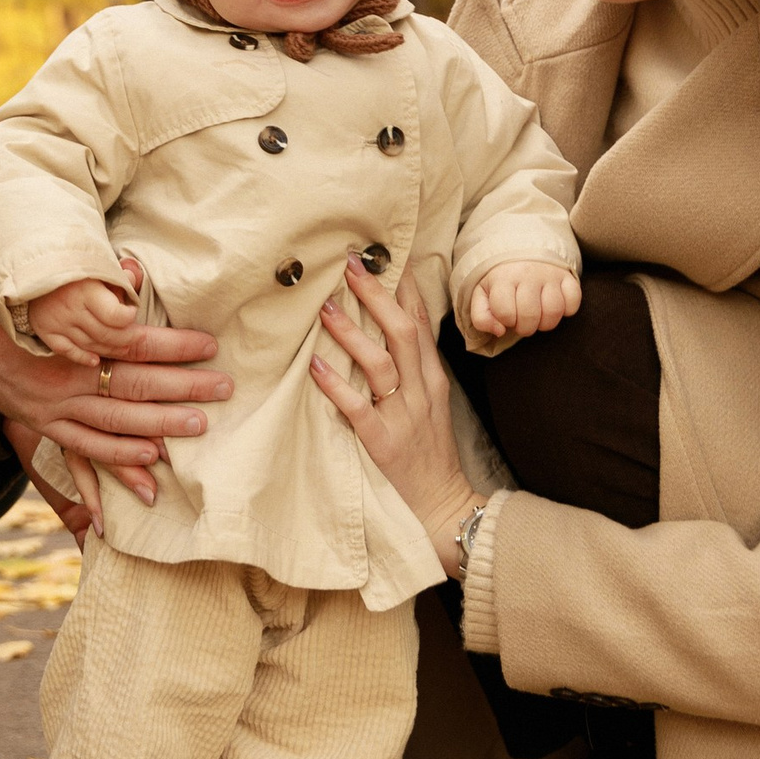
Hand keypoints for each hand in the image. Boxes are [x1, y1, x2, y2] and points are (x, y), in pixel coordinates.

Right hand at [0, 273, 229, 517]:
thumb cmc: (12, 306)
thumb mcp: (52, 290)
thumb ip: (95, 291)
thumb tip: (137, 276)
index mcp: (74, 336)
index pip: (136, 341)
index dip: (175, 345)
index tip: (211, 345)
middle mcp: (67, 373)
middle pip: (136, 383)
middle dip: (184, 387)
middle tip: (223, 389)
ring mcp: (54, 404)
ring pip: (117, 420)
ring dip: (161, 425)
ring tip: (199, 425)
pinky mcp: (43, 423)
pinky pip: (86, 446)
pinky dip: (119, 454)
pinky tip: (150, 458)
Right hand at [28, 274, 141, 360]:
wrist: (33, 269)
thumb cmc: (72, 267)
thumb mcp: (96, 264)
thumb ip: (117, 275)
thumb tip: (134, 277)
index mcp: (86, 290)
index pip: (115, 316)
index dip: (129, 316)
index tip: (132, 311)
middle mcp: (71, 309)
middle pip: (106, 334)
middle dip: (127, 338)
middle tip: (137, 336)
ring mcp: (57, 323)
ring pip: (90, 345)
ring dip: (110, 349)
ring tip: (124, 347)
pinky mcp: (46, 331)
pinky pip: (67, 351)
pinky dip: (82, 358)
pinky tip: (95, 360)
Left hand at [311, 255, 477, 558]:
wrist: (444, 503)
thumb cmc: (430, 451)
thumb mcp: (430, 402)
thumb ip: (412, 367)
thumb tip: (387, 330)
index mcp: (432, 378)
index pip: (420, 322)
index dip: (404, 287)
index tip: (386, 255)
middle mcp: (421, 390)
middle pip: (401, 332)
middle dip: (376, 296)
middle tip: (351, 266)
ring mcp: (404, 416)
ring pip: (380, 363)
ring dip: (352, 332)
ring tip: (325, 307)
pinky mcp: (384, 442)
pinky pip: (358, 408)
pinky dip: (337, 385)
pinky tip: (315, 366)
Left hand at [466, 260, 580, 343]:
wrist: (520, 246)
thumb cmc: (499, 278)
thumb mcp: (481, 294)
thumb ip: (481, 317)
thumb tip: (500, 331)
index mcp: (503, 278)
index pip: (506, 314)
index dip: (506, 321)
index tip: (507, 315)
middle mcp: (528, 274)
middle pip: (530, 316)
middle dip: (525, 327)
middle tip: (523, 321)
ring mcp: (550, 274)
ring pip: (554, 311)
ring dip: (546, 323)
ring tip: (538, 317)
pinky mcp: (567, 275)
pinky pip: (574, 300)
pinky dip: (567, 309)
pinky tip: (555, 306)